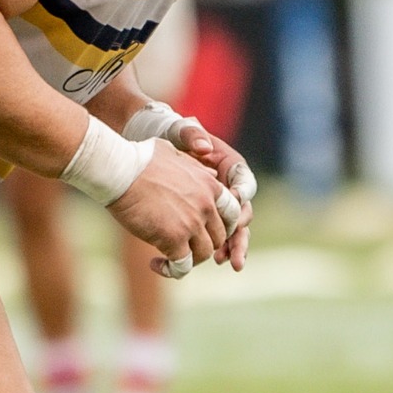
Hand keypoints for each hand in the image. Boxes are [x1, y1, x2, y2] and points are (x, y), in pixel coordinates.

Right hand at [108, 140, 229, 276]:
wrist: (120, 170)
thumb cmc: (140, 159)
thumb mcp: (176, 154)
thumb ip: (196, 166)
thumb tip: (211, 169)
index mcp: (210, 184)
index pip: (232, 213)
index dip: (222, 226)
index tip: (205, 231)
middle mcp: (207, 205)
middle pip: (219, 237)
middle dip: (203, 244)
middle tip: (184, 246)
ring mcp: (192, 223)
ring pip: (204, 254)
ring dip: (189, 259)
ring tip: (169, 258)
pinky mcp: (174, 239)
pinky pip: (182, 266)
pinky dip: (171, 270)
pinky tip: (156, 264)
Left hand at [170, 121, 255, 270]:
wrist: (148, 146)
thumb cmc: (166, 137)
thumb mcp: (177, 131)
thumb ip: (191, 134)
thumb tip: (204, 146)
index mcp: (228, 165)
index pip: (244, 182)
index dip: (242, 193)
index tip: (236, 200)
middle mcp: (228, 187)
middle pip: (243, 212)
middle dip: (240, 233)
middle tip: (237, 248)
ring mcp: (218, 204)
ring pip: (232, 230)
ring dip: (232, 246)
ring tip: (226, 261)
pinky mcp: (206, 216)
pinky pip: (216, 235)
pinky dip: (216, 248)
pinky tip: (212, 259)